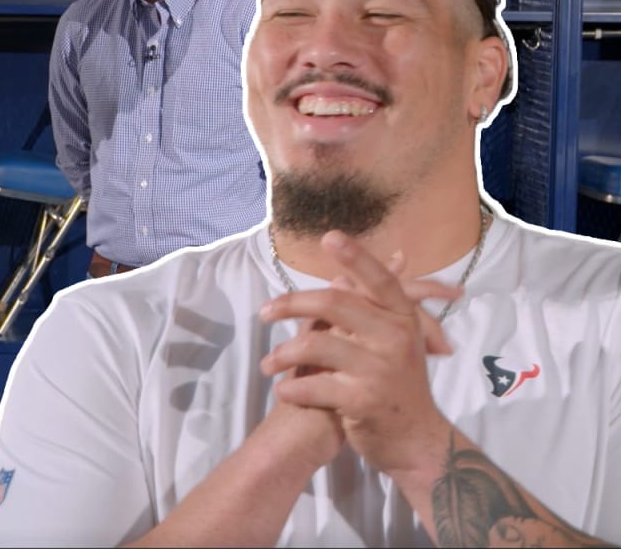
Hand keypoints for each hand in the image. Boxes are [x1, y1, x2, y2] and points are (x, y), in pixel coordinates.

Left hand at [259, 231, 460, 476]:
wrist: (415, 440)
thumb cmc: (394, 383)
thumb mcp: (393, 340)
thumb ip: (374, 305)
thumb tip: (373, 263)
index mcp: (401, 318)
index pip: (378, 280)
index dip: (355, 257)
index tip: (329, 237)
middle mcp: (394, 338)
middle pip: (333, 304)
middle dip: (290, 304)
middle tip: (263, 313)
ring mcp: (380, 370)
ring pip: (315, 345)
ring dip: (281, 355)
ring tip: (268, 365)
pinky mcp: (364, 400)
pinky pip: (314, 386)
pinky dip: (292, 389)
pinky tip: (283, 391)